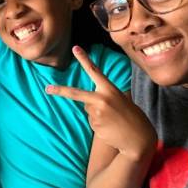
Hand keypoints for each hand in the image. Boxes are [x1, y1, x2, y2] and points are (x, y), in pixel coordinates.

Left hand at [46, 45, 156, 160]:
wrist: (139, 140)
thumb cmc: (133, 118)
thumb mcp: (121, 100)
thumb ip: (104, 97)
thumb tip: (86, 104)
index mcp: (110, 90)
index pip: (95, 71)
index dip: (84, 59)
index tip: (74, 48)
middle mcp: (102, 99)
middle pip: (76, 94)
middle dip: (60, 91)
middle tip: (47, 89)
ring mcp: (97, 114)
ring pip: (88, 110)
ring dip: (96, 114)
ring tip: (113, 120)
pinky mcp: (95, 126)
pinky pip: (92, 122)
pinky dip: (99, 124)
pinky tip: (111, 128)